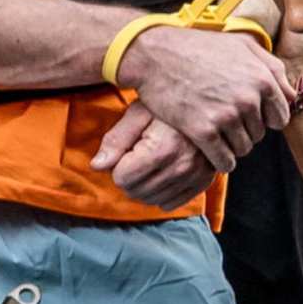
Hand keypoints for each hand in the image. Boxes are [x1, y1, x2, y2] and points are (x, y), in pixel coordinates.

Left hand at [86, 100, 218, 207]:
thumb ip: (116, 140)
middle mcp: (182, 166)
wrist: (205, 100)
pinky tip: (162, 172)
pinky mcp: (203, 182)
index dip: (118, 164)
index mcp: (163, 148)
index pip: (122, 178)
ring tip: (150, 161)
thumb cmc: (167, 103)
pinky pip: (170, 203)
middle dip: (129, 176)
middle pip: (135, 191)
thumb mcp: (138, 112)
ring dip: (143, 185)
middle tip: (137, 155)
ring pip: (150, 200)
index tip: (127, 150)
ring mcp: (195, 176)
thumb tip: (97, 166)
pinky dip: (161, 192)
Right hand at [112, 20, 291, 171]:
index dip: (267, 118)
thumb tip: (291, 94)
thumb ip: (272, 67)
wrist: (156, 54)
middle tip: (224, 118)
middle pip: (260, 134)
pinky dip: (220, 160)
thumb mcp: (242, 45)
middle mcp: (248, 99)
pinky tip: (210, 149)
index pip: (281, 117)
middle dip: (246, 129)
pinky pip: (224, 161)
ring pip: (243, 149)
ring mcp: (225, 116)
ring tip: (216, 130)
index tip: (250, 115)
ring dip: (232, 145)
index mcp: (262, 79)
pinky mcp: (203, 132)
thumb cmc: (199, 47)